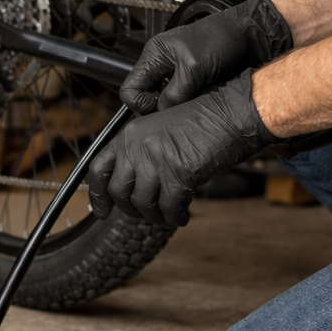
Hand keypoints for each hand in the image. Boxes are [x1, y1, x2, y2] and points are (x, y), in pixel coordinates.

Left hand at [89, 70, 280, 226]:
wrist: (233, 113)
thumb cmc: (204, 123)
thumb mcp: (161, 133)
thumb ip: (142, 156)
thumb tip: (132, 189)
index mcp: (129, 134)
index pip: (98, 169)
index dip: (98, 195)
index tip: (101, 212)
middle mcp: (137, 145)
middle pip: (119, 192)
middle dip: (132, 211)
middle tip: (149, 215)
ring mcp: (156, 159)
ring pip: (144, 204)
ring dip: (157, 217)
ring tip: (170, 217)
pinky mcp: (179, 172)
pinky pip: (170, 208)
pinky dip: (176, 217)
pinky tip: (184, 216)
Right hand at [120, 0, 292, 112]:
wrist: (250, 35)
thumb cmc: (222, 37)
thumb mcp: (193, 67)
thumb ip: (174, 93)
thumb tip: (163, 113)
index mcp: (154, 55)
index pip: (129, 89)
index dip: (141, 103)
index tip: (160, 106)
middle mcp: (162, 65)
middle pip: (146, 98)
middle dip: (159, 107)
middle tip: (178, 108)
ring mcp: (177, 75)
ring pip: (165, 102)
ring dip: (177, 107)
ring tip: (194, 101)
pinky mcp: (192, 83)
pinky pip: (182, 101)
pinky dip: (189, 105)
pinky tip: (202, 99)